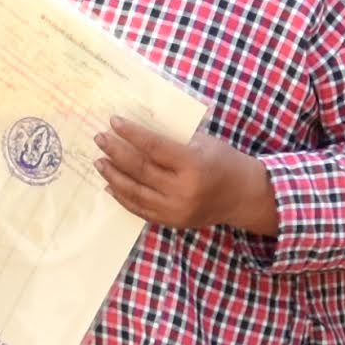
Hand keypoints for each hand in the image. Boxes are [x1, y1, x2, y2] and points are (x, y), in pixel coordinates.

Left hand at [94, 118, 274, 235]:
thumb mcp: (203, 143)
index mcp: (193, 165)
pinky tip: (111, 185)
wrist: (244, 196)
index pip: (153, 148)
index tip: (114, 122)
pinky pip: (140, 210)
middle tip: (100, 139)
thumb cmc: (225, 162)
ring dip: (113, 176)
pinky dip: (123, 197)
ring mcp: (176, 210)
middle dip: (116, 152)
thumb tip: (137, 132)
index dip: (131, 134)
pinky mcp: (172, 222)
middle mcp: (183, 190)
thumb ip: (172, 140)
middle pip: (140, 170)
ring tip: (100, 162)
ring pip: (135, 192)